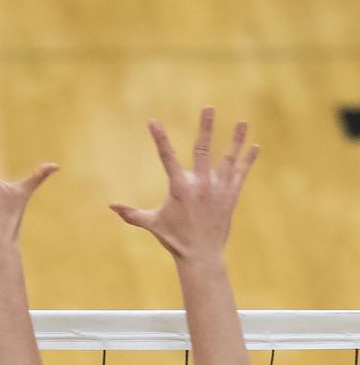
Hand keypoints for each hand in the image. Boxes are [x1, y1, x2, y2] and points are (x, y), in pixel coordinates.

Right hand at [110, 107, 257, 262]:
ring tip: (243, 122)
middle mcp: (201, 185)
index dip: (159, 139)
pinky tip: (254, 147)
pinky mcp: (231, 196)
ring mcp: (218, 190)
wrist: (201, 255)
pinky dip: (247, 160)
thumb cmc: (174, 239)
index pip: (167, 157)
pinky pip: (241, 174)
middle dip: (206, 128)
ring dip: (236, 140)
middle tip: (208, 108)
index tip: (153, 122)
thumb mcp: (152, 224)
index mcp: (180, 188)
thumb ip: (131, 214)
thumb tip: (110, 207)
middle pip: (203, 150)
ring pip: (228, 159)